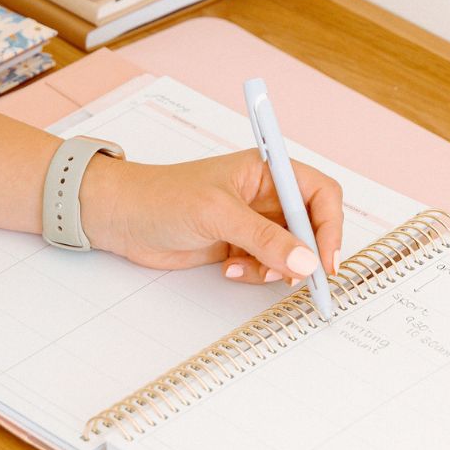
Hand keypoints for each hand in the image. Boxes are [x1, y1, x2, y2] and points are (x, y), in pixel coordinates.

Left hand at [79, 149, 342, 281]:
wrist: (120, 217)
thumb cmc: (162, 196)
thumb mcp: (217, 214)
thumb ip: (264, 238)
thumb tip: (305, 261)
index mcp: (265, 171)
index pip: (319, 194)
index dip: (329, 226)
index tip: (326, 261)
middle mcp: (263, 194)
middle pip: (308, 226)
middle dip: (305, 254)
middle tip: (298, 279)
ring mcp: (249, 222)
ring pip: (288, 251)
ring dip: (277, 268)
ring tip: (251, 271)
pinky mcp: (235, 245)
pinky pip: (264, 264)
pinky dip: (255, 273)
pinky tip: (229, 270)